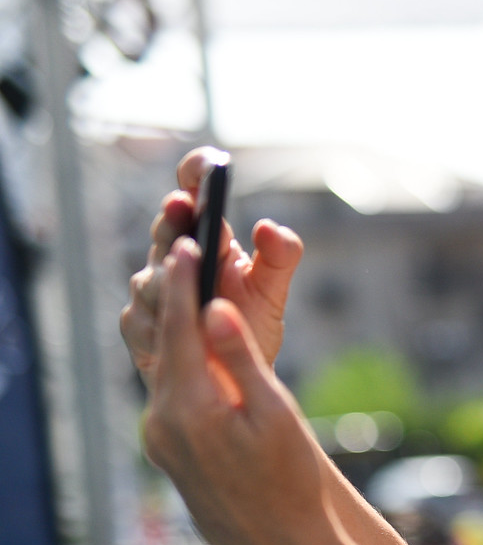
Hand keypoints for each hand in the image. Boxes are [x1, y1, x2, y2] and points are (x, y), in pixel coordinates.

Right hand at [121, 147, 302, 391]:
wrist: (233, 379)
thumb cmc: (250, 327)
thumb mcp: (271, 292)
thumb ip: (281, 257)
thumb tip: (270, 228)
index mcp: (207, 239)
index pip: (192, 192)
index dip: (194, 173)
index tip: (205, 165)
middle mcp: (173, 256)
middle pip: (165, 230)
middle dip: (174, 222)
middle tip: (183, 208)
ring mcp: (150, 288)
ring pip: (151, 279)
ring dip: (171, 283)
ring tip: (192, 291)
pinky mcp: (138, 324)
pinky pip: (143, 320)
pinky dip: (162, 326)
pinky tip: (178, 334)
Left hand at [140, 241, 329, 544]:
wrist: (278, 543)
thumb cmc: (290, 479)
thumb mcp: (277, 415)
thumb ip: (240, 359)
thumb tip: (213, 308)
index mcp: (191, 407)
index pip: (181, 327)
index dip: (185, 282)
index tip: (189, 243)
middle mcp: (163, 420)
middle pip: (162, 340)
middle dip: (174, 295)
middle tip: (185, 251)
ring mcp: (159, 436)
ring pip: (162, 365)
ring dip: (175, 327)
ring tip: (191, 291)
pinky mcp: (165, 447)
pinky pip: (167, 390)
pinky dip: (179, 360)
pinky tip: (193, 345)